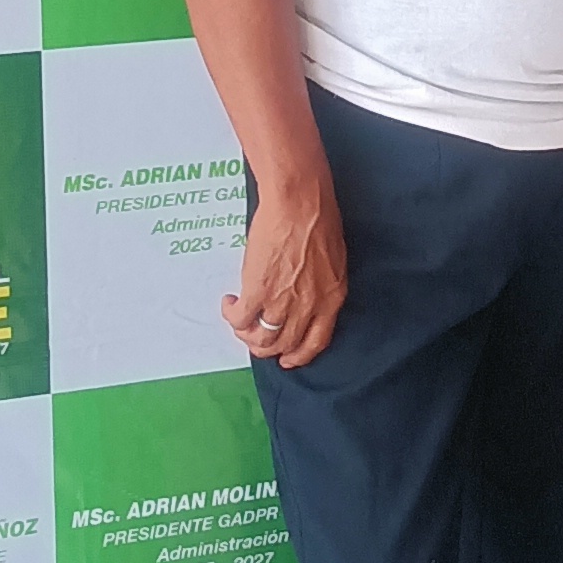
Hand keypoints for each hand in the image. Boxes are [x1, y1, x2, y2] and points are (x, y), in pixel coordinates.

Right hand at [223, 161, 347, 368]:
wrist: (300, 202)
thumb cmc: (318, 220)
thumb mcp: (333, 261)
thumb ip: (322, 285)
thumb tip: (307, 296)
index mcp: (331, 299)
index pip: (316, 342)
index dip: (299, 355)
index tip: (288, 359)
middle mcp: (309, 307)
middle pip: (285, 344)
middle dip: (267, 347)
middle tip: (254, 338)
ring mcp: (283, 302)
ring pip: (261, 338)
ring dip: (246, 334)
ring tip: (239, 318)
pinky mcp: (258, 290)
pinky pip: (240, 319)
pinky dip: (231, 316)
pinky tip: (229, 303)